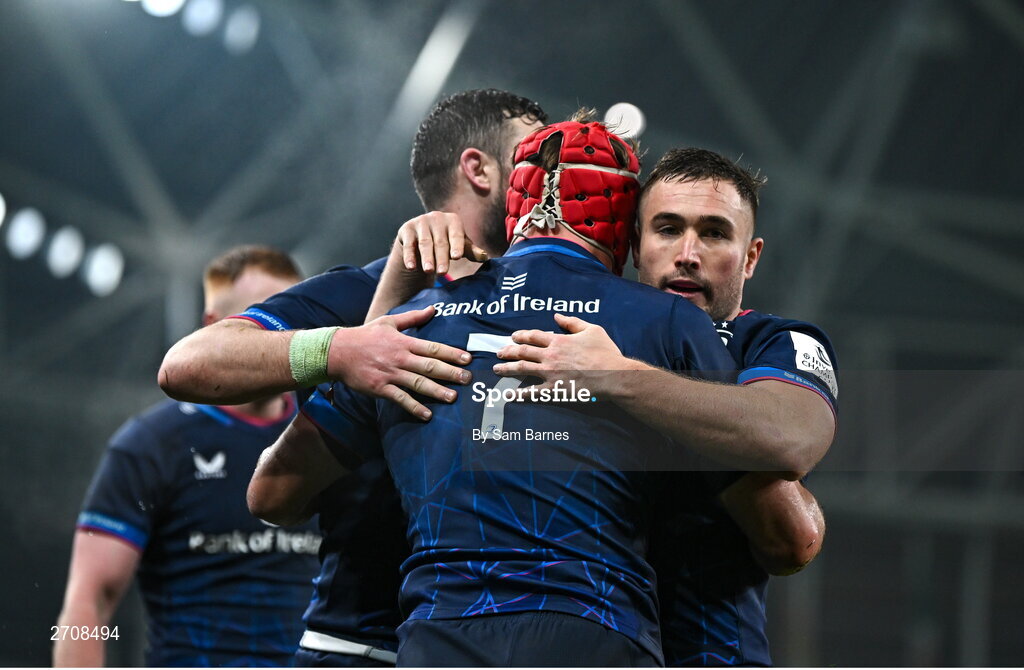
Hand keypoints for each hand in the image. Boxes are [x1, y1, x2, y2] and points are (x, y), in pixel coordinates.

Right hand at [329, 306, 471, 419]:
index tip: (467, 359)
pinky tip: (427, 414)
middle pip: (430, 366)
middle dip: (450, 373)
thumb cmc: (365, 336)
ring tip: (453, 398)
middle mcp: (400, 358)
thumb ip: (413, 317)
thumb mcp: (389, 322)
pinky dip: (414, 407)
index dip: (451, 353)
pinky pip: (400, 398)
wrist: (337, 352)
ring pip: (418, 383)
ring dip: (437, 391)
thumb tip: (433, 309)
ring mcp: (390, 374)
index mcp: (403, 342)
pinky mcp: (380, 388)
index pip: (433, 348)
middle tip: (468, 379)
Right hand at [395, 211, 487, 274]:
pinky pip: (408, 244)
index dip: (457, 245)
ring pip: (424, 243)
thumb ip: (471, 251)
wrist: (420, 238)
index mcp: (453, 220)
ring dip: (427, 258)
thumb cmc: (446, 243)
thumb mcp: (459, 246)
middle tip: (443, 273)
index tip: (457, 257)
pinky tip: (411, 267)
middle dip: (441, 258)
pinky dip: (409, 256)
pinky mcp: (406, 229)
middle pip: (440, 241)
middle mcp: (436, 217)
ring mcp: (420, 222)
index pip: (456, 234)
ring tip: (429, 271)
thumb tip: (485, 257)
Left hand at [492, 314, 636, 395]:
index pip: (534, 336)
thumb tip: (557, 316)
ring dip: (507, 368)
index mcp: (558, 340)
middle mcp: (550, 355)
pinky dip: (519, 394)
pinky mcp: (554, 390)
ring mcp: (550, 373)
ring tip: (497, 369)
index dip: (521, 335)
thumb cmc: (605, 352)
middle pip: (523, 351)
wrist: (613, 375)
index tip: (513, 337)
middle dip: (508, 351)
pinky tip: (508, 395)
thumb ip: (572, 322)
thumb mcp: (592, 330)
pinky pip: (532, 392)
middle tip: (499, 353)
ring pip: (522, 368)